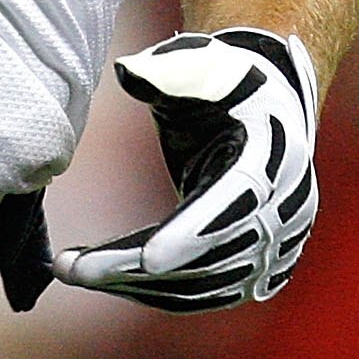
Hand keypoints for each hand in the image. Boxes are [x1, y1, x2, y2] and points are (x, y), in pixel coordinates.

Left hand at [53, 28, 319, 310]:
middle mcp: (287, 209)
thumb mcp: (203, 63)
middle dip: (137, 266)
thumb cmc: (227, 80)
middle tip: (72, 268)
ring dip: (139, 286)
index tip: (146, 259)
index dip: (192, 234)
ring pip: (205, 285)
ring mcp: (278, 245)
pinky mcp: (263, 268)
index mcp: (277, 154)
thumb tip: (127, 73)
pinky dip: (160, 293)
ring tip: (75, 270)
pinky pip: (208, 294)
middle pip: (210, 255)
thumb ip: (168, 69)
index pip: (235, 202)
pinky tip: (111, 279)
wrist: (269, 107)